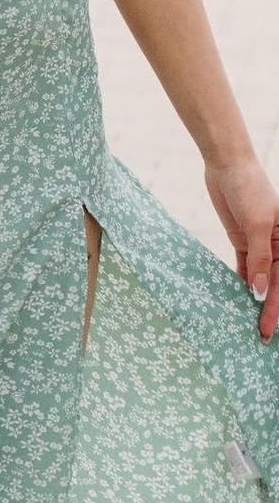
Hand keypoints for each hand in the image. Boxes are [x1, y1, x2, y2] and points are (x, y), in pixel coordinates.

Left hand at [206, 155, 276, 339]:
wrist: (228, 166)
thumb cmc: (249, 189)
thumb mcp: (256, 224)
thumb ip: (259, 259)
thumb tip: (258, 292)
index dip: (277, 308)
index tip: (268, 329)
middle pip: (274, 285)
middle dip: (268, 310)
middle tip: (261, 336)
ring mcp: (260, 245)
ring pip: (259, 278)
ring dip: (254, 298)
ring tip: (249, 323)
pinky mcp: (242, 240)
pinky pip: (244, 267)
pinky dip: (241, 282)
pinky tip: (238, 298)